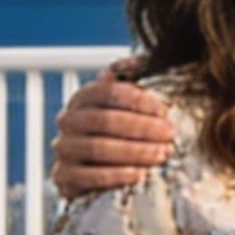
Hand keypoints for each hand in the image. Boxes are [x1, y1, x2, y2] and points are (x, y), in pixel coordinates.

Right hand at [50, 57, 175, 198]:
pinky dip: (117, 176)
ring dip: (135, 152)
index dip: (138, 99)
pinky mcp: (64, 176)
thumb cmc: (117, 130)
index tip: (165, 109)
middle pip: (105, 120)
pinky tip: (140, 175)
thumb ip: (134, 81)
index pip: (108, 91)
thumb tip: (145, 57)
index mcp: (84, 97)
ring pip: (98, 148)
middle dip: (142, 127)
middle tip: (169, 134)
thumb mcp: (125, 103)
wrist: (90, 169)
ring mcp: (64, 148)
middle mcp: (69, 120)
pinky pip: (90, 176)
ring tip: (162, 154)